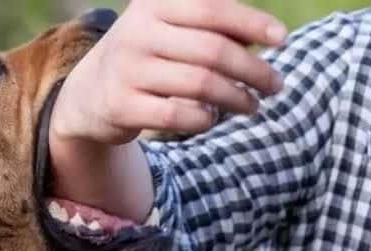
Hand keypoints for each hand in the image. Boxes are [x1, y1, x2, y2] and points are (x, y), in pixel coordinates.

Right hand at [47, 0, 287, 222]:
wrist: (88, 94)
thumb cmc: (147, 56)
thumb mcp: (170, 29)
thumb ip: (213, 27)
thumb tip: (267, 37)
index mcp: (153, 5)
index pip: (212, 9)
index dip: (252, 23)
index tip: (283, 40)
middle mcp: (137, 32)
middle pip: (213, 51)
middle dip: (253, 70)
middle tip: (275, 85)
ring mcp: (127, 70)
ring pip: (201, 85)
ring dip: (237, 98)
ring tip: (252, 105)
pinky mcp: (121, 106)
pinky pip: (179, 115)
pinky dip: (205, 119)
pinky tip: (212, 118)